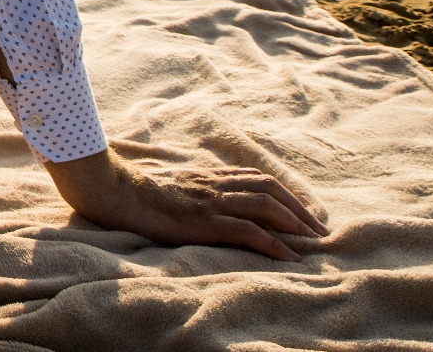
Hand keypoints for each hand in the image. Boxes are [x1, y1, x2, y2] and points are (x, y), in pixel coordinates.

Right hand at [44, 149, 326, 260]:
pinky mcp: (203, 221)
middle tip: (320, 229)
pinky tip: (289, 256)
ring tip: (314, 241)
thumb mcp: (168, 185)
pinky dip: (273, 243)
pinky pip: (246, 230)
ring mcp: (210, 202)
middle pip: (268, 188)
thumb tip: (200, 196)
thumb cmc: (133, 189)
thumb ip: (189, 186)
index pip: (255, 178)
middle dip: (299, 208)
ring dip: (295, 222)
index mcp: (206, 176)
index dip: (283, 192)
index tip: (302, 210)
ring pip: (265, 205)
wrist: (112, 190)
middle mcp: (213, 185)